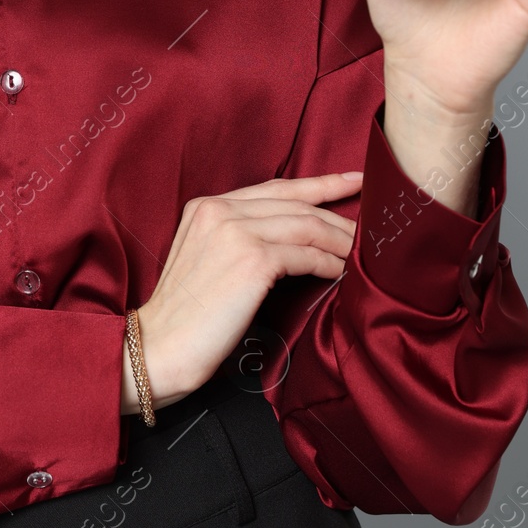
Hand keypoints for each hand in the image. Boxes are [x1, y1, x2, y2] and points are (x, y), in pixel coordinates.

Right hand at [122, 173, 361, 414]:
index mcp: (205, 206)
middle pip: (296, 203)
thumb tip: (292, 238)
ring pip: (307, 225)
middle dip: (338, 212)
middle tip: (368, 224)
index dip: (318, 184)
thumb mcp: (205, 260)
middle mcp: (220, 210)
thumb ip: (237, 239)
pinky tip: (342, 273)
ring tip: (361, 253)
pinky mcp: (254, 260)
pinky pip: (308, 255)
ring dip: (340, 240)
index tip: (350, 181)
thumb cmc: (184, 318)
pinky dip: (330, 264)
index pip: (275, 188)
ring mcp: (237, 232)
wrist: (158, 347)